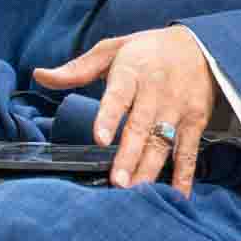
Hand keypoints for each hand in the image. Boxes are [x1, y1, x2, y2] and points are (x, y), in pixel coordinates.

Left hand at [36, 25, 215, 193]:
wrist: (200, 45)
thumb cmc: (148, 50)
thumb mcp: (112, 50)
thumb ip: (77, 69)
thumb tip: (40, 76)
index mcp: (132, 73)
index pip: (119, 96)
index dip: (109, 117)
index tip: (100, 139)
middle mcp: (156, 91)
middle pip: (141, 127)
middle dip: (129, 155)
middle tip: (117, 181)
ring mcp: (178, 108)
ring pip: (162, 142)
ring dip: (150, 168)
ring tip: (137, 192)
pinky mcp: (195, 121)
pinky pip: (189, 151)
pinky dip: (185, 175)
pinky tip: (178, 195)